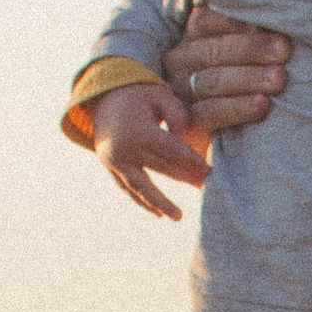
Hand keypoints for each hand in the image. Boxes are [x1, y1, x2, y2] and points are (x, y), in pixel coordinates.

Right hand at [90, 80, 210, 219]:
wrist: (102, 96)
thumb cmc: (138, 94)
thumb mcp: (160, 95)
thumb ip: (177, 116)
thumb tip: (184, 141)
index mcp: (139, 131)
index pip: (172, 150)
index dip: (192, 161)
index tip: (209, 172)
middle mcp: (125, 149)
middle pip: (162, 168)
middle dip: (186, 178)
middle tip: (205, 188)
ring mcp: (115, 160)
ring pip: (142, 187)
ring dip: (161, 203)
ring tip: (179, 217)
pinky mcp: (110, 167)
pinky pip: (128, 188)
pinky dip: (142, 201)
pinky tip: (158, 213)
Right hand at [159, 6, 291, 133]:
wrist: (220, 123)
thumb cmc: (244, 69)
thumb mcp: (238, 45)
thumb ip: (249, 31)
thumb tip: (271, 20)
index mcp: (191, 36)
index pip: (204, 22)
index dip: (233, 22)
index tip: (263, 24)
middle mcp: (180, 60)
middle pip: (213, 51)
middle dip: (251, 49)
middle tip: (283, 50)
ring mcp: (182, 91)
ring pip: (214, 82)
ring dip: (249, 79)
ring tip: (280, 79)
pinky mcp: (190, 120)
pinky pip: (212, 113)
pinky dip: (238, 109)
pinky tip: (263, 105)